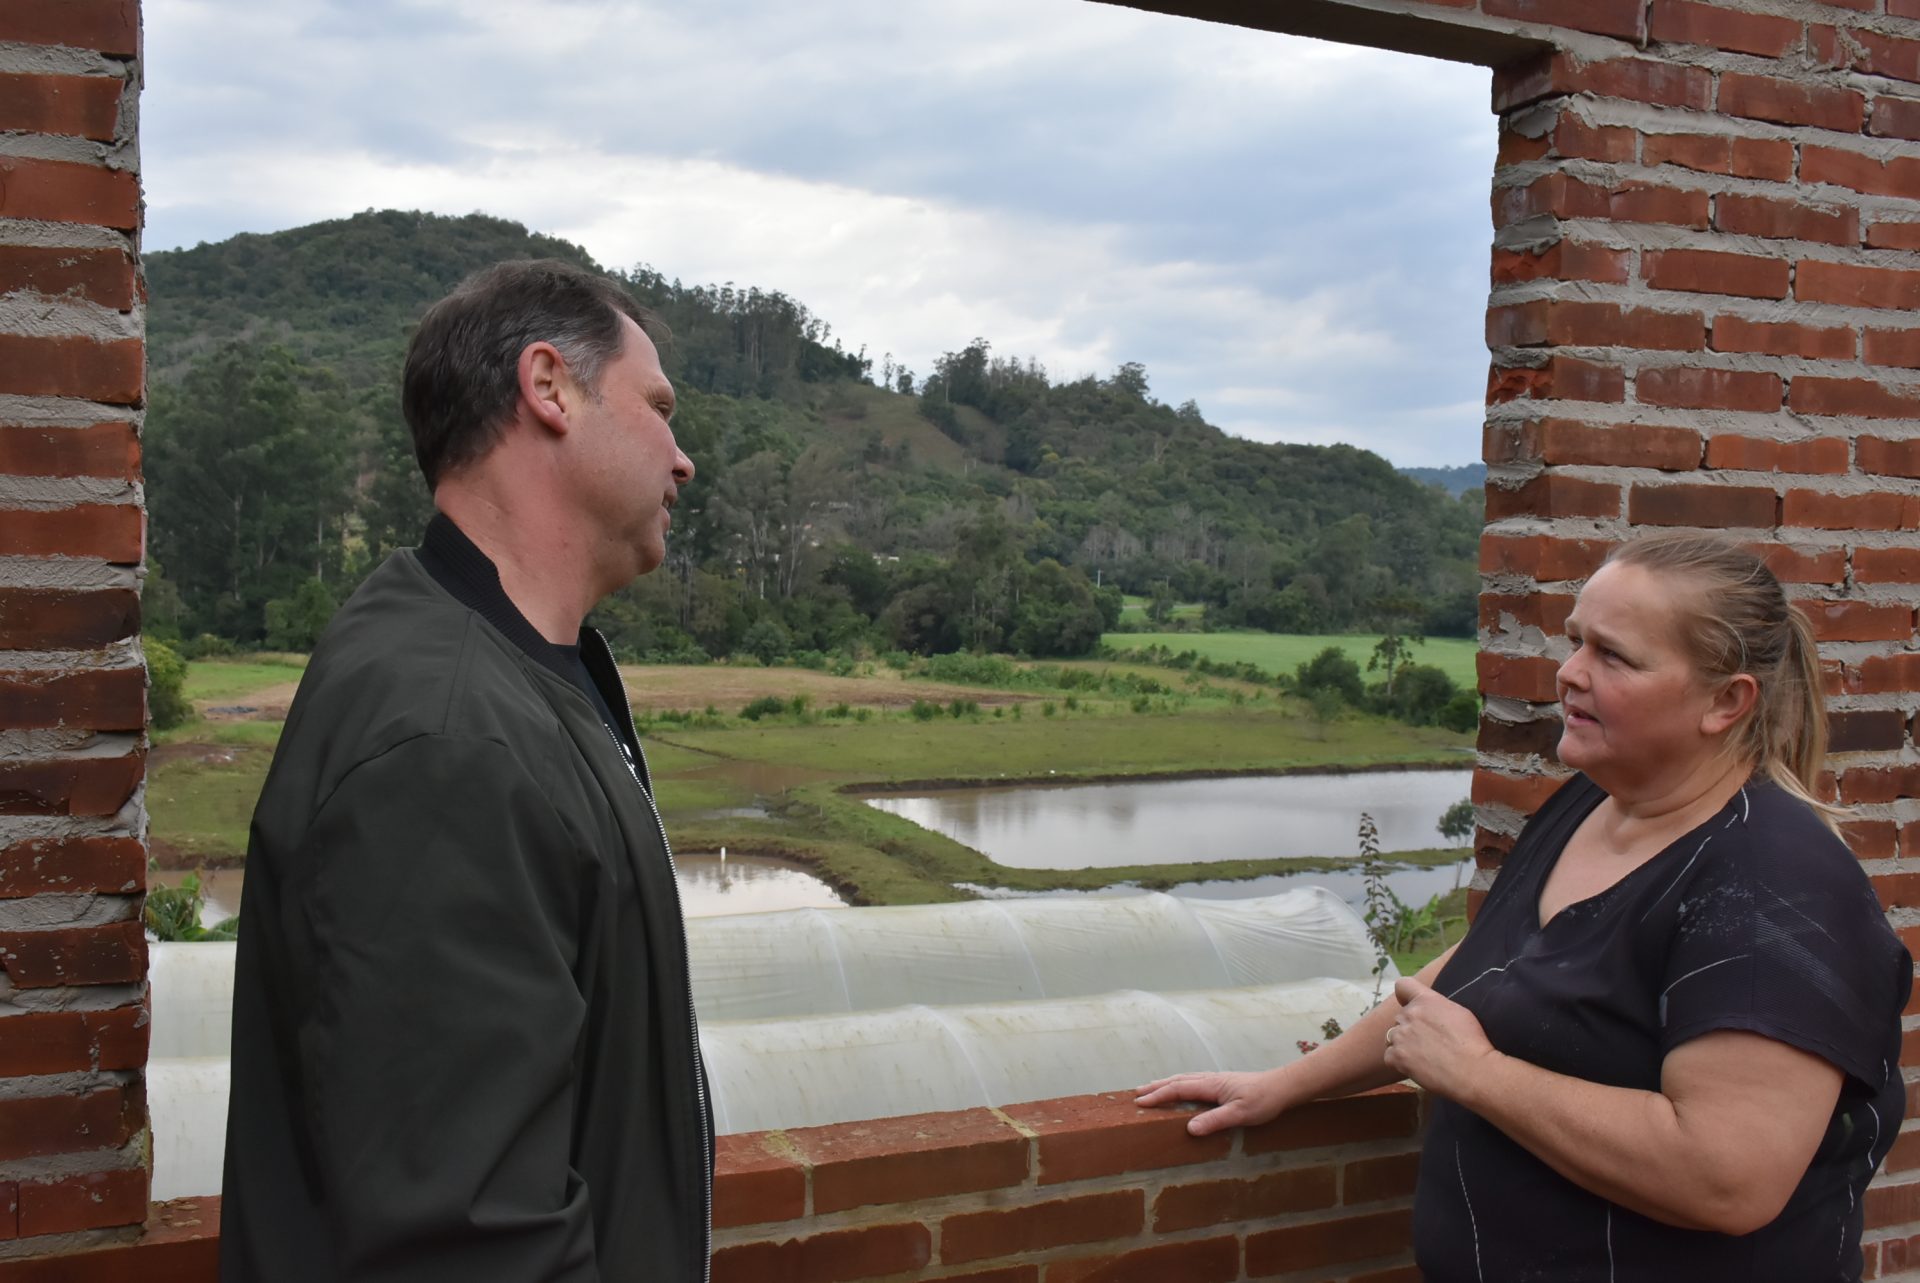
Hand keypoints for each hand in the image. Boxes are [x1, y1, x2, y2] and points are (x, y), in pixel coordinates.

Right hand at [1135, 1070, 1287, 1136]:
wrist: (1282, 1087)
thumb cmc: (1263, 1101)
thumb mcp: (1240, 1114)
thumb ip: (1215, 1120)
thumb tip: (1189, 1128)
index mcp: (1211, 1085)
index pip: (1178, 1089)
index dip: (1158, 1095)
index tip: (1140, 1102)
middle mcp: (1210, 1079)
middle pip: (1177, 1081)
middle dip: (1156, 1087)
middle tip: (1136, 1093)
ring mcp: (1216, 1080)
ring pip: (1185, 1079)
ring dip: (1166, 1084)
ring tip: (1151, 1089)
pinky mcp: (1222, 1084)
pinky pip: (1193, 1081)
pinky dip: (1179, 1084)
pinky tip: (1181, 1089)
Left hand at [1385, 976, 1498, 1101]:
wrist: (1472, 1071)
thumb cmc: (1472, 1042)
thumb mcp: (1458, 1011)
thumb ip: (1436, 1006)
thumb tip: (1428, 1011)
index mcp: (1425, 1000)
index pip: (1403, 985)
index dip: (1406, 996)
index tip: (1413, 1005)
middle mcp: (1409, 1014)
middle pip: (1400, 1017)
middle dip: (1410, 1026)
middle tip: (1429, 1041)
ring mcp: (1400, 1035)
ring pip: (1393, 1036)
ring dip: (1403, 1044)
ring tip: (1423, 1055)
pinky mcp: (1396, 1056)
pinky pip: (1389, 1055)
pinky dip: (1399, 1061)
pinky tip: (1416, 1066)